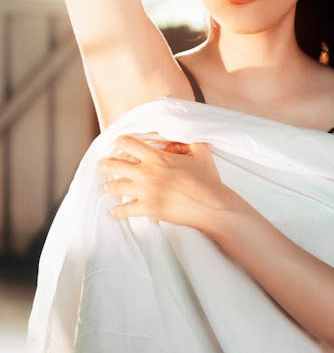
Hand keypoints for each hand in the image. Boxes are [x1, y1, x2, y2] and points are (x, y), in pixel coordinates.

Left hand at [98, 132, 231, 231]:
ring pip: (116, 187)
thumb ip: (184, 142)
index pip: (128, 144)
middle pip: (116, 165)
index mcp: (157, 157)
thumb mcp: (200, 151)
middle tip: (103, 164)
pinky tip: (113, 211)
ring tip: (107, 186)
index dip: (121, 141)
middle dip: (107, 164)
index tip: (118, 142)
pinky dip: (117, 211)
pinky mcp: (148, 209)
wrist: (212, 205)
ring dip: (110, 186)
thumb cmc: (207, 178)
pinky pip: (125, 210)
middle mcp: (146, 173)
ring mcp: (145, 192)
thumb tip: (171, 143)